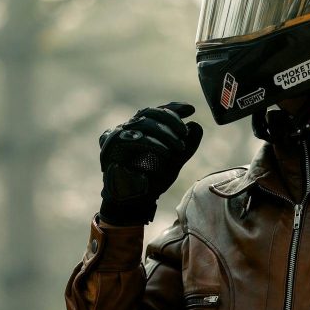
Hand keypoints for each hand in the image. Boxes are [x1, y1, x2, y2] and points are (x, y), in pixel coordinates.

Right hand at [97, 102, 202, 224]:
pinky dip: (154, 143)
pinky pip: (135, 138)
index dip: (174, 107)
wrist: (136, 202)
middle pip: (149, 112)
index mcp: (141, 129)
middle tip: (184, 131)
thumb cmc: (154, 180)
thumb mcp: (176, 160)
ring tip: (179, 146)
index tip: (191, 109)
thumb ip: (187, 144)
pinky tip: (167, 152)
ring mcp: (118, 136)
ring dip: (165, 132)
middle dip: (170, 119)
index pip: (156, 111)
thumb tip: (196, 125)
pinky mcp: (113, 147)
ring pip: (143, 122)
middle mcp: (128, 129)